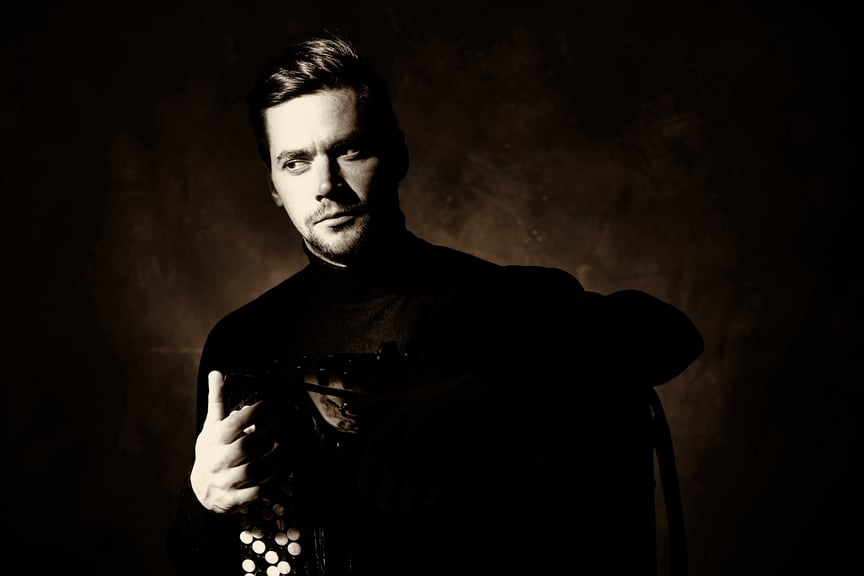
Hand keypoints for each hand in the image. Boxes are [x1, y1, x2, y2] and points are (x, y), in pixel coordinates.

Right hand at [189, 370, 287, 512]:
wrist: (199, 491)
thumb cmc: (210, 451)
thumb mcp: (211, 426)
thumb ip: (217, 400)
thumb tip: (216, 372)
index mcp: (212, 441)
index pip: (234, 423)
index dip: (255, 411)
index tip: (273, 403)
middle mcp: (217, 461)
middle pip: (247, 446)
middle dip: (271, 433)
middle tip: (289, 423)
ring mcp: (226, 482)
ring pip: (255, 469)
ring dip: (277, 456)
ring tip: (292, 444)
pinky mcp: (235, 499)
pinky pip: (259, 491)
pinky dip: (276, 480)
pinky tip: (288, 467)